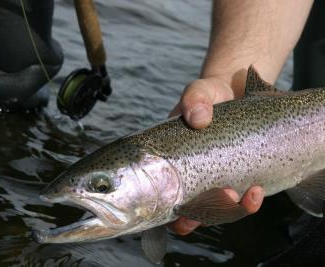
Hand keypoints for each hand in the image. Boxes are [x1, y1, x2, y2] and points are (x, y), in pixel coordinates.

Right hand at [168, 76, 264, 234]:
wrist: (235, 90)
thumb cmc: (208, 94)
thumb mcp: (198, 92)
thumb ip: (194, 100)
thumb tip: (199, 119)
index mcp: (173, 162)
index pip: (167, 198)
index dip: (173, 215)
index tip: (184, 215)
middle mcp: (192, 175)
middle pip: (193, 211)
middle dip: (206, 215)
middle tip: (225, 194)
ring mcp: (216, 178)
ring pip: (219, 209)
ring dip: (233, 209)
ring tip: (249, 194)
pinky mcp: (238, 176)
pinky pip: (242, 198)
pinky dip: (250, 200)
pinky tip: (257, 190)